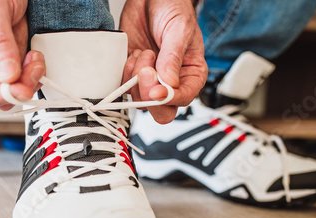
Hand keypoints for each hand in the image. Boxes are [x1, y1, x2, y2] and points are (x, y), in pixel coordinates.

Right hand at [0, 0, 45, 110]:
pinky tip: (35, 60)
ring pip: (5, 95)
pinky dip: (31, 77)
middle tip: (33, 71)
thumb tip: (6, 75)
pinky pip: (19, 85)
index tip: (16, 90)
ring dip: (25, 84)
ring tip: (35, 61)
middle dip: (13, 88)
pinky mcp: (7, 67)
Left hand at [120, 0, 206, 123]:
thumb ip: (173, 57)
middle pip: (161, 110)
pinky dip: (125, 72)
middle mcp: (171, 82)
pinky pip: (124, 86)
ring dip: (136, 77)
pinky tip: (134, 54)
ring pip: (140, 99)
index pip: (183, 99)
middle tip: (146, 70)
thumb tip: (168, 84)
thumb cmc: (172, 10)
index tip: (157, 90)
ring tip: (144, 52)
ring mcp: (150, 80)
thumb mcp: (179, 30)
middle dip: (148, 93)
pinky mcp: (132, 75)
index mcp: (191, 74)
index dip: (169, 99)